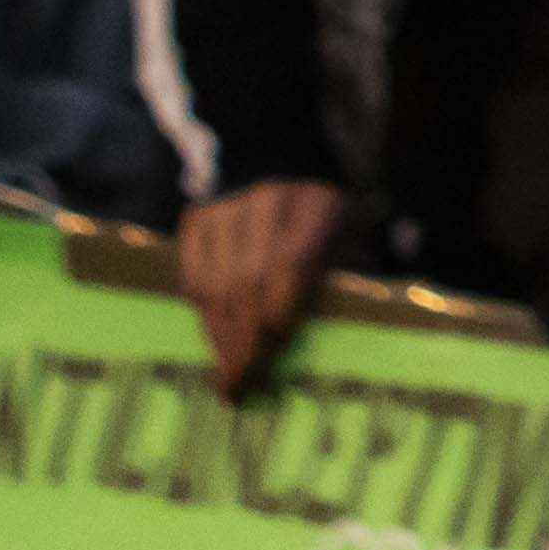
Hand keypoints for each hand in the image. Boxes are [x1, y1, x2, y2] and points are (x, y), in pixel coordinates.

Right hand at [179, 176, 356, 390]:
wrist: (281, 165)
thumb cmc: (328, 220)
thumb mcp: (354, 237)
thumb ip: (349, 278)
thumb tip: (341, 343)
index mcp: (318, 206)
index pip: (293, 264)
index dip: (280, 313)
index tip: (273, 354)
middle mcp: (269, 201)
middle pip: (250, 281)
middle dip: (244, 340)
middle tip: (241, 384)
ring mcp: (228, 208)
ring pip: (218, 282)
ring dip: (221, 334)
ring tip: (227, 373)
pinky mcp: (198, 218)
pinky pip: (194, 274)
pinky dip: (203, 310)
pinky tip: (214, 338)